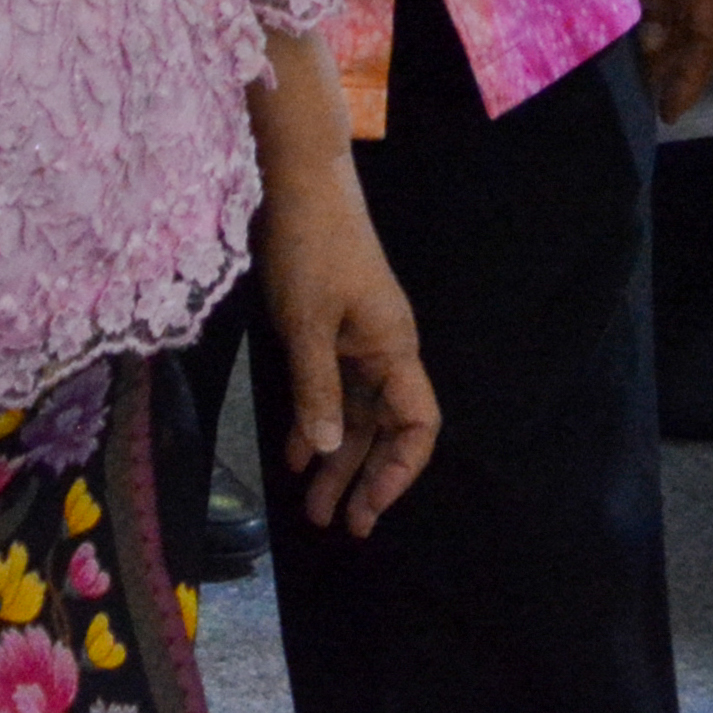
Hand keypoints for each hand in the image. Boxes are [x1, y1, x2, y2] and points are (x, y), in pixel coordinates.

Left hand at [250, 149, 441, 536]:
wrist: (301, 186)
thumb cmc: (311, 249)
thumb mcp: (307, 322)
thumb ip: (317, 388)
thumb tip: (326, 452)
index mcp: (392, 350)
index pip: (417, 425)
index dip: (400, 472)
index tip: (370, 508)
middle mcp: (384, 351)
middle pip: (385, 430)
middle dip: (363, 479)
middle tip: (340, 526)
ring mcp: (358, 342)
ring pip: (354, 416)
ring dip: (336, 461)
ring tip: (314, 508)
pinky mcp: (332, 331)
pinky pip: (330, 391)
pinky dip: (314, 424)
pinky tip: (295, 456)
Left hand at [617, 0, 712, 121]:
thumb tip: (650, 46)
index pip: (709, 36)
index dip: (689, 76)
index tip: (669, 114)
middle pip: (705, 22)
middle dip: (679, 62)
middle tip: (650, 102)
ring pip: (693, 1)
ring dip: (671, 35)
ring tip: (644, 73)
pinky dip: (667, 4)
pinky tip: (647, 19)